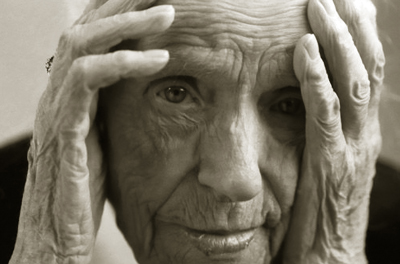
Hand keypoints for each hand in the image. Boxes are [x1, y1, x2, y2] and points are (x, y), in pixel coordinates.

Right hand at [9, 1, 173, 262]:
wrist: (56, 237)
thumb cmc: (83, 192)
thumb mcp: (100, 142)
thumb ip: (109, 111)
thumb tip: (134, 87)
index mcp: (68, 96)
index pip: (90, 39)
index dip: (118, 15)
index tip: (153, 4)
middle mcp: (57, 95)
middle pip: (84, 29)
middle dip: (122, 6)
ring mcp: (57, 109)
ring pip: (83, 44)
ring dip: (127, 24)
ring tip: (169, 16)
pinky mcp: (64, 129)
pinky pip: (88, 79)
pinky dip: (123, 63)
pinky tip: (158, 60)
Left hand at [283, 0, 384, 262]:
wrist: (331, 253)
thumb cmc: (324, 208)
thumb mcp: (329, 162)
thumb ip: (325, 131)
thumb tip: (308, 99)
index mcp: (362, 130)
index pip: (366, 73)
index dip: (361, 36)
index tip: (349, 4)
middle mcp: (364, 132)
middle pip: (365, 67)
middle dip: (352, 25)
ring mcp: (351, 145)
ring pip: (351, 81)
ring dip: (336, 39)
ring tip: (319, 6)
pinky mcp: (330, 160)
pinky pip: (324, 110)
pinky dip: (316, 77)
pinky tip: (304, 49)